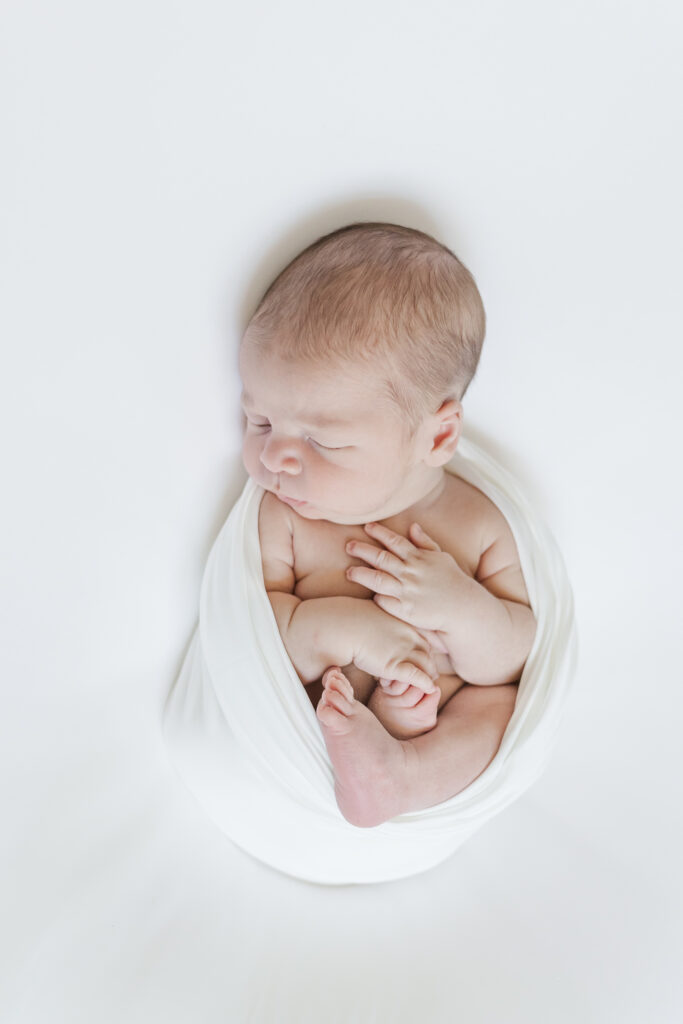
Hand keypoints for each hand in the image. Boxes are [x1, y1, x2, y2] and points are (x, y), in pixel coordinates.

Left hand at [345, 520, 464, 631]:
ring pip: (378, 580)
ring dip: (361, 574)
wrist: (464, 608)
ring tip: (349, 572)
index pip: (395, 541)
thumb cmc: (452, 581)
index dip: (379, 532)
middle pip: (381, 558)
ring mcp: (407, 592)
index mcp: (419, 558)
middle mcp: (411, 573)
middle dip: (363, 550)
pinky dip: (377, 597)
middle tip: (348, 545)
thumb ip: (425, 542)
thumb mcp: (441, 557)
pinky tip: (370, 594)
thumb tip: (412, 526)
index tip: (366, 526)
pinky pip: (385, 602)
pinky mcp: (406, 611)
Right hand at [352, 600, 438, 693]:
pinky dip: (425, 683)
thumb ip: (385, 621)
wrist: (344, 627)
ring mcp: (404, 651)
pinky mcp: (396, 666)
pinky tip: (428, 689)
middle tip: (429, 676)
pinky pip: (418, 677)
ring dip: (427, 676)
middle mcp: (409, 637)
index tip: (424, 660)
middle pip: (429, 654)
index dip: (426, 652)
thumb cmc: (353, 620)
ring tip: (424, 685)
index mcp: (406, 624)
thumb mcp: (377, 614)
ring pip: (426, 667)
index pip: (425, 640)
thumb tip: (380, 624)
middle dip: (430, 666)